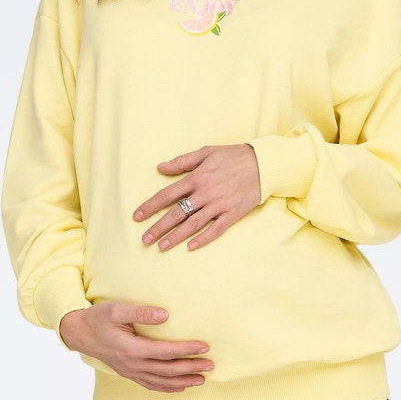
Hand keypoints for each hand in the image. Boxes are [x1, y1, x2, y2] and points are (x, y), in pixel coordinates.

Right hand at [58, 302, 214, 392]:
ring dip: (183, 382)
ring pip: (161, 381)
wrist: (79, 333)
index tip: (204, 347)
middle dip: (191, 368)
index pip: (165, 352)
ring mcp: (130, 372)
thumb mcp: (116, 310)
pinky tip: (180, 387)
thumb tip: (165, 315)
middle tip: (211, 365)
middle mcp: (132, 364)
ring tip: (201, 380)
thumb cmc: (98, 319)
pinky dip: (167, 388)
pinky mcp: (128, 373)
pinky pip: (150, 385)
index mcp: (131, 349)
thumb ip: (140, 312)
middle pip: (167, 370)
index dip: (186, 350)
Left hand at [133, 143, 260, 250]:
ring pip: (192, 224)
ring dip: (176, 236)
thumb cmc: (232, 156)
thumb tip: (160, 168)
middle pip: (176, 213)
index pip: (167, 195)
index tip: (137, 217)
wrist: (263, 164)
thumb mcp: (206, 152)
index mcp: (196, 178)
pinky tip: (191, 247)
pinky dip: (203, 238)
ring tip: (161, 247)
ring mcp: (219, 205)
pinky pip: (216, 229)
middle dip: (158, 227)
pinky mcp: (232, 213)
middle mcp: (205, 193)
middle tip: (145, 240)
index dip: (150, 207)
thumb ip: (182, 162)